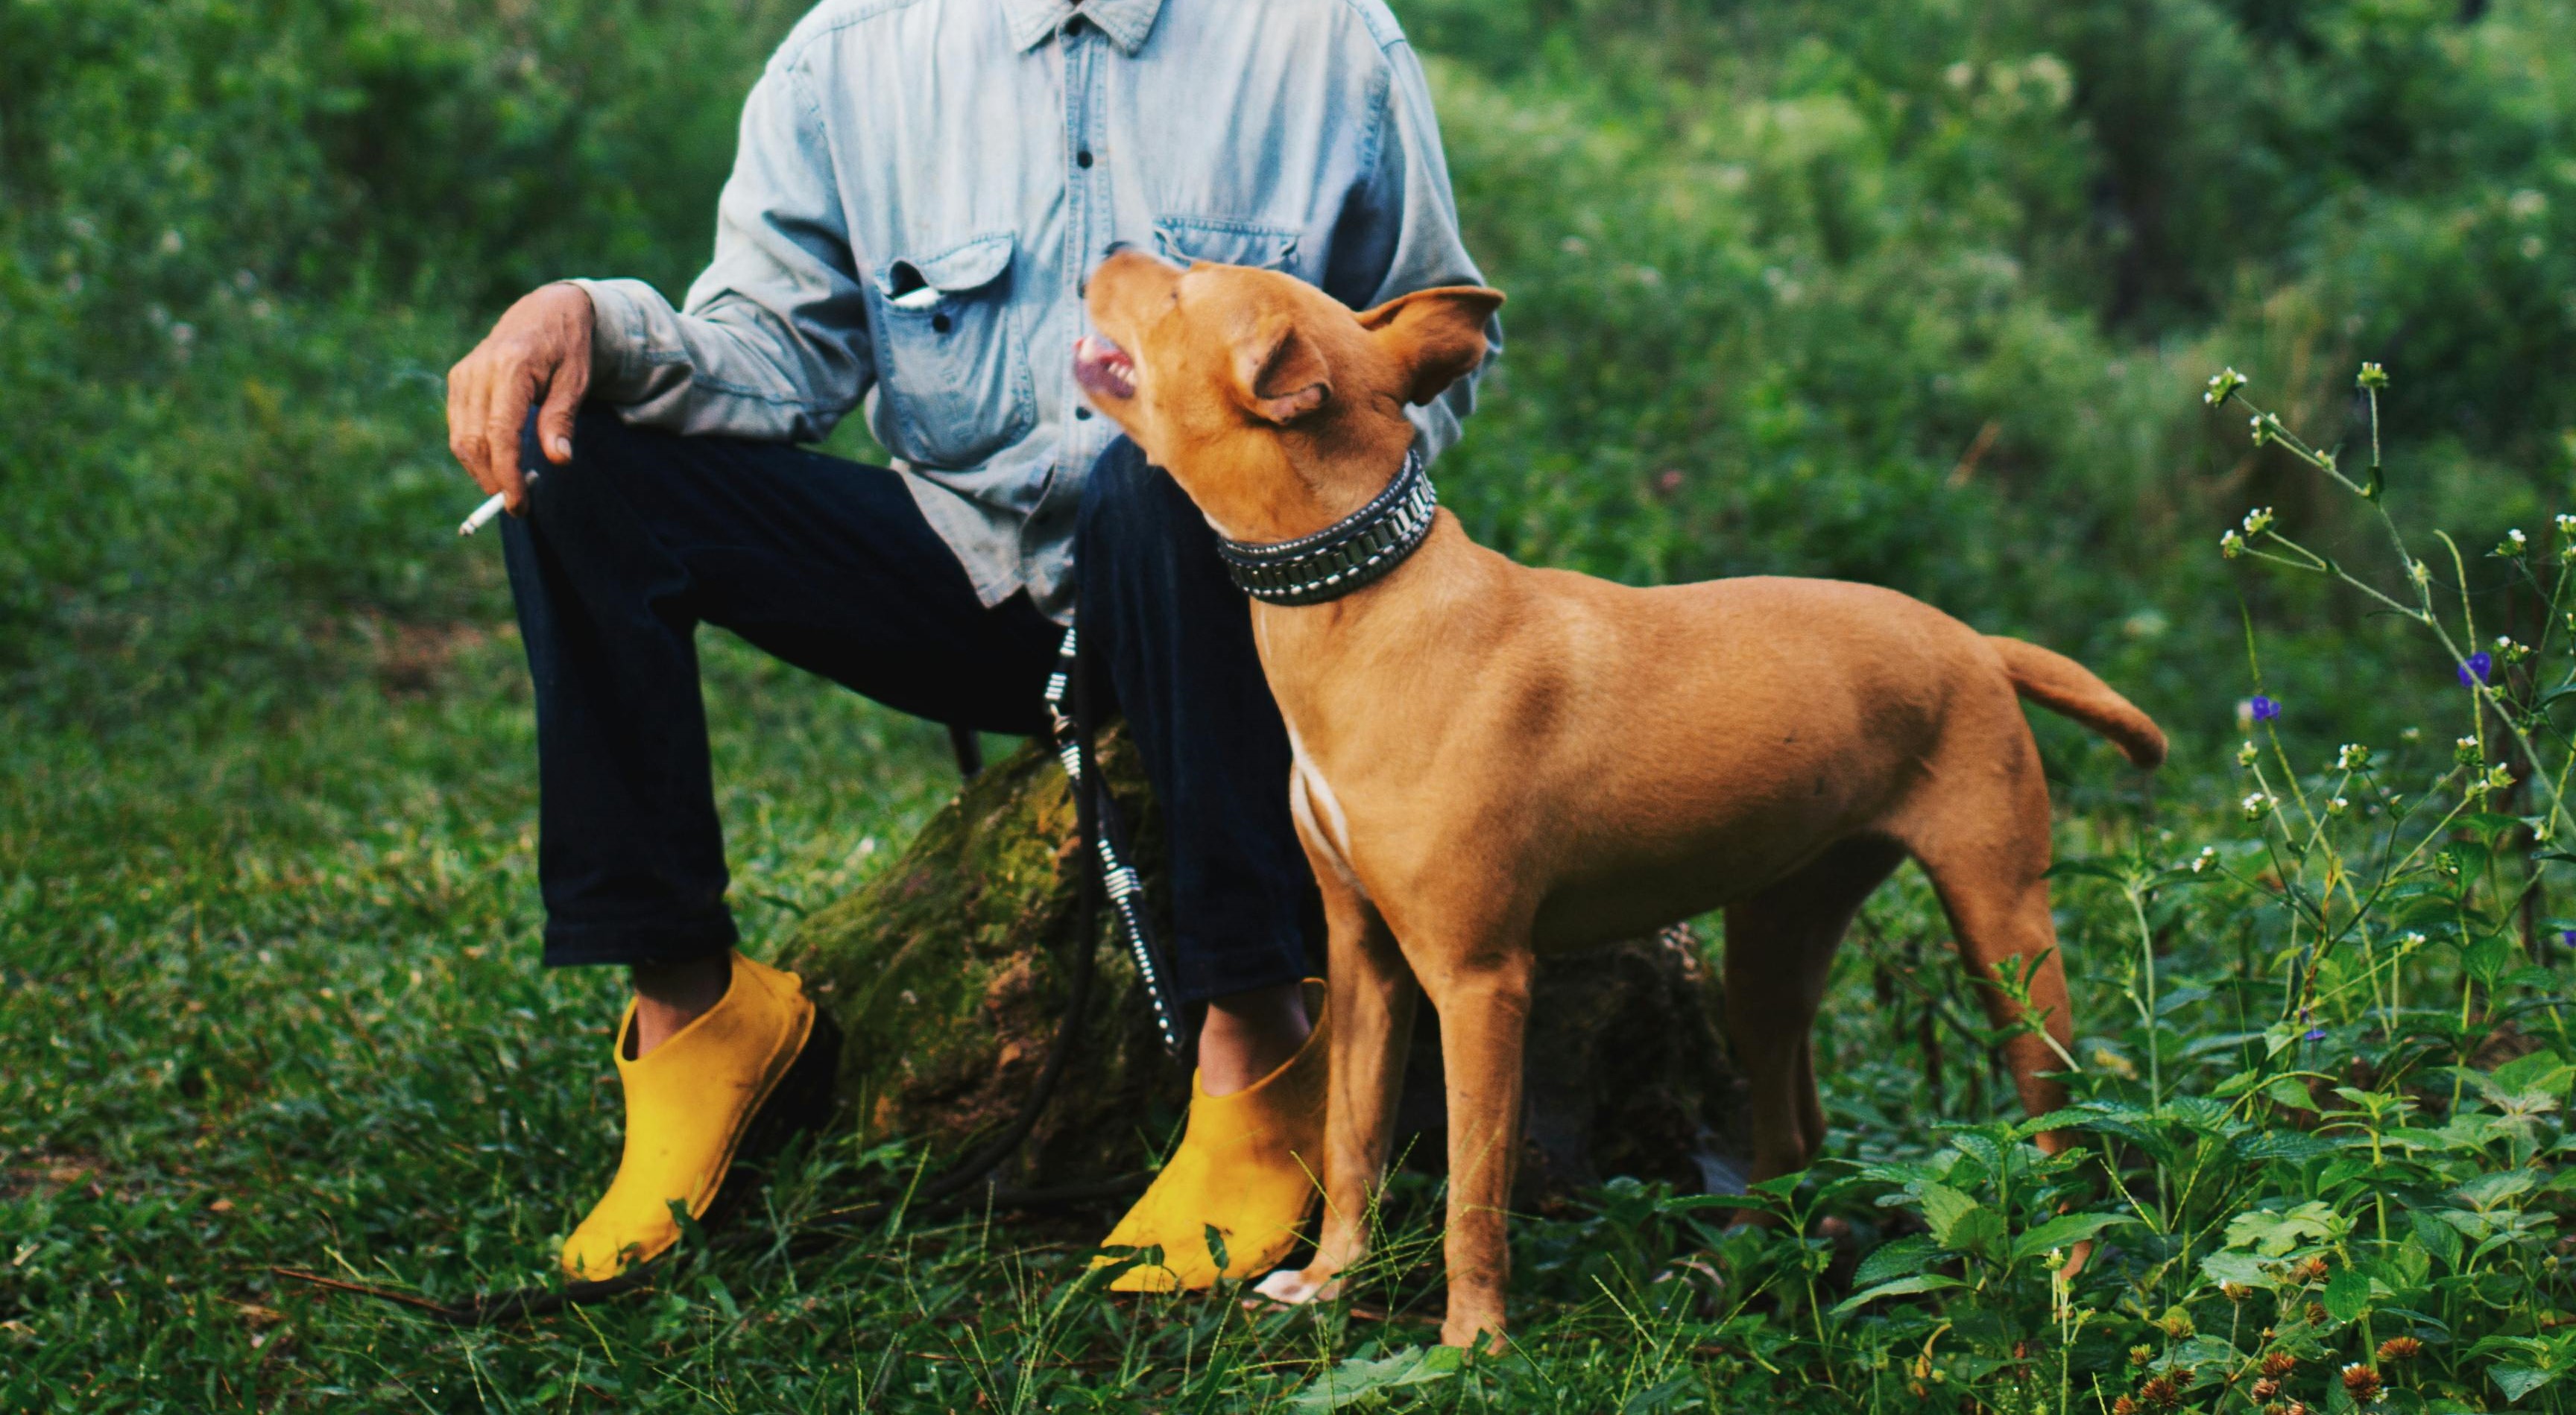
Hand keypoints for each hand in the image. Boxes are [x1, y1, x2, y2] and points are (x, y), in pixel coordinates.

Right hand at [446, 283, 594, 512]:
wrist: (547, 311)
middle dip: (492, 480)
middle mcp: (478, 370)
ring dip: (482, 470)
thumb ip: (561, 420)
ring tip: (511, 488)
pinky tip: (499, 465)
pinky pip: (459, 426)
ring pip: (460, 438)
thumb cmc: (567, 347)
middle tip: (518, 505)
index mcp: (510, 367)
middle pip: (472, 440)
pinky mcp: (458, 380)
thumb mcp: (576, 382)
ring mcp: (463, 375)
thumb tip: (558, 460)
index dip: (505, 474)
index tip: (518, 504)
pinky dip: (475, 452)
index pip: (500, 433)